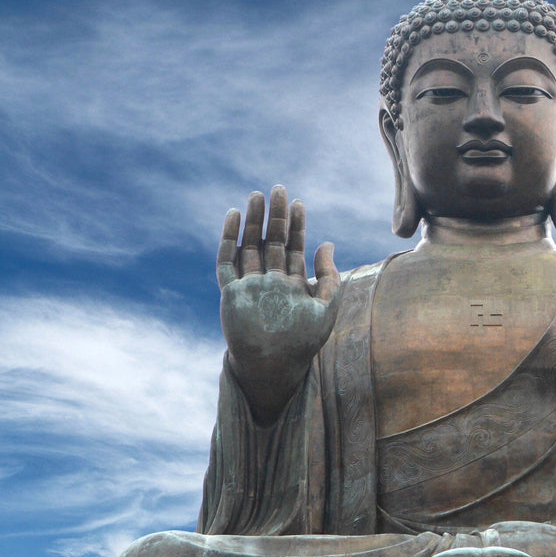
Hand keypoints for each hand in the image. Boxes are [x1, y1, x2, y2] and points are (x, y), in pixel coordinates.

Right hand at [217, 185, 339, 422]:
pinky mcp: (231, 292)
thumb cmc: (302, 342)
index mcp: (292, 284)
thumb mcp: (326, 308)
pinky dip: (229, 239)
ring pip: (250, 245)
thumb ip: (329, 276)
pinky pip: (227, 261)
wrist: (273, 367)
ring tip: (256, 196)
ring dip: (253, 221)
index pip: (293, 247)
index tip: (299, 203)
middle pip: (271, 241)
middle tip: (278, 189)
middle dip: (275, 216)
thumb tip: (327, 243)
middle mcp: (270, 281)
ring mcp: (250, 285)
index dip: (296, 225)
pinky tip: (234, 217)